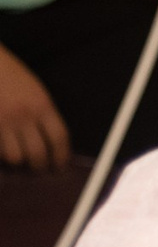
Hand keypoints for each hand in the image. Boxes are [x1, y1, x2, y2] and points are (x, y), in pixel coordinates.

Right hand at [0, 45, 68, 169]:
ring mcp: (3, 122)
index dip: (61, 156)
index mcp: (42, 105)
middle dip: (39, 167)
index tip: (60, 166)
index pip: (59, 138)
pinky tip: (3, 152)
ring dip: (17, 163)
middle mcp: (24, 116)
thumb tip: (52, 142)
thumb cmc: (12, 76)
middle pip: (37, 153)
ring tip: (18, 161)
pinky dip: (1, 155)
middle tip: (38, 170)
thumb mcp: (36, 92)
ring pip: (14, 157)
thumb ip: (43, 114)